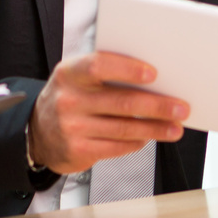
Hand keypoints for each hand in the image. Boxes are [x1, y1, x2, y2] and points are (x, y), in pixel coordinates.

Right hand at [27, 51, 186, 174]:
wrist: (37, 133)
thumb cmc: (69, 97)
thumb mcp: (77, 77)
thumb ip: (106, 72)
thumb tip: (154, 77)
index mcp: (70, 73)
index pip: (99, 66)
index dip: (128, 69)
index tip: (154, 74)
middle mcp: (68, 99)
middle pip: (121, 102)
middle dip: (157, 105)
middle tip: (180, 107)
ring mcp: (72, 127)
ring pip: (124, 128)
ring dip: (155, 128)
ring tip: (175, 127)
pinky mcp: (78, 151)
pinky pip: (116, 146)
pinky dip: (137, 141)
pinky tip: (149, 137)